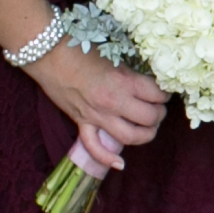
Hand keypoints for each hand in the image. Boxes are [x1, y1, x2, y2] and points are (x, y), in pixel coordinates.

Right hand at [33, 45, 167, 174]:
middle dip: (159, 114)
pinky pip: (95, 148)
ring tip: (148, 128)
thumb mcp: (113, 57)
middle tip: (158, 109)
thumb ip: (130, 74)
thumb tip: (147, 84)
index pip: (157, 95)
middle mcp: (113, 102)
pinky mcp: (81, 123)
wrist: (48, 53)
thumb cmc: (81, 49)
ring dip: (145, 135)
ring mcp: (97, 116)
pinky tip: (121, 164)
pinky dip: (108, 159)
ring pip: (130, 136)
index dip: (165, 94)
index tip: (164, 92)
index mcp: (124, 82)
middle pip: (149, 118)